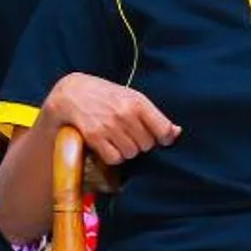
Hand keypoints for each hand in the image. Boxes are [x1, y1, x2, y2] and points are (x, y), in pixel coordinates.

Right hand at [44, 73, 179, 166]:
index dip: (164, 138)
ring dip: (127, 150)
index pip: (164, 131)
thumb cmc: (108, 96)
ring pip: (131, 153)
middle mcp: (125, 114)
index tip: (159, 137)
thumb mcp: (133, 98)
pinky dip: (113, 155)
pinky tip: (109, 144)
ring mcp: (109, 126)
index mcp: (138, 102)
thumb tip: (176, 133)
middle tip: (130, 133)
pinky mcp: (94, 136)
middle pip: (147, 145)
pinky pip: (114, 158)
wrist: (73, 92)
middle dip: (141, 142)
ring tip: (118, 138)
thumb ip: (155, 116)